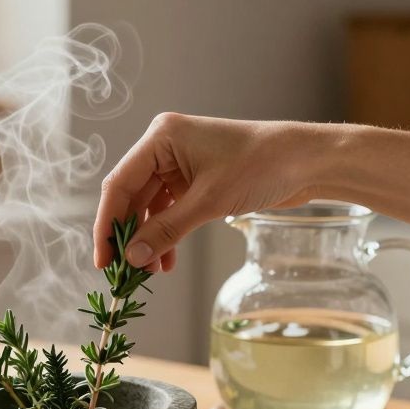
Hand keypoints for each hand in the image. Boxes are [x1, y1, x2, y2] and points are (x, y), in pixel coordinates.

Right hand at [92, 114, 323, 270]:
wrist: (306, 161)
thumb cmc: (261, 166)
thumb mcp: (208, 202)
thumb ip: (166, 231)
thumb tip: (132, 258)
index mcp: (161, 137)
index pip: (119, 184)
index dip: (107, 224)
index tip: (103, 260)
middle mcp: (165, 146)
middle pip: (131, 197)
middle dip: (129, 236)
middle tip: (126, 271)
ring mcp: (180, 162)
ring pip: (150, 207)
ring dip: (149, 239)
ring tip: (151, 271)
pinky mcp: (195, 178)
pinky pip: (169, 209)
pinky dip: (167, 234)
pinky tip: (167, 261)